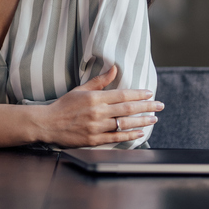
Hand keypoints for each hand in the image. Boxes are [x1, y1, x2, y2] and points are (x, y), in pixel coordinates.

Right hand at [33, 65, 161, 147]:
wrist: (47, 124)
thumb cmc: (63, 106)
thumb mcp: (80, 90)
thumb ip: (99, 81)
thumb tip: (114, 68)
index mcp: (94, 98)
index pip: (122, 95)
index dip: (138, 94)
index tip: (150, 93)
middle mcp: (97, 112)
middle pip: (128, 109)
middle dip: (147, 106)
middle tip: (160, 105)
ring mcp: (96, 127)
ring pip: (125, 124)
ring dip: (142, 121)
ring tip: (154, 118)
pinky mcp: (94, 140)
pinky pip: (117, 138)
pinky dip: (130, 135)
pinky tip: (140, 133)